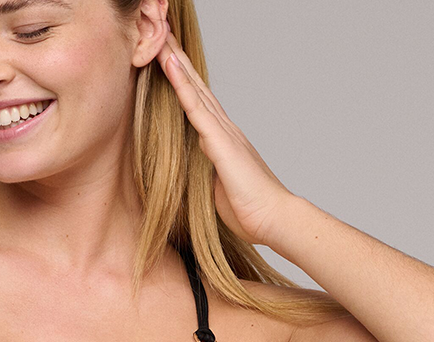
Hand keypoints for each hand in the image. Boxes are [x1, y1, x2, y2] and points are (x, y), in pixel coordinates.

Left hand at [157, 29, 294, 246]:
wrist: (272, 219)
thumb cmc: (248, 210)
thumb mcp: (217, 189)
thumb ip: (204, 172)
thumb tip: (193, 167)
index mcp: (222, 141)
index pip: (197, 104)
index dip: (182, 80)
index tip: (166, 59)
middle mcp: (223, 129)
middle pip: (195, 87)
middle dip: (177, 60)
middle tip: (161, 31)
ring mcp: (223, 132)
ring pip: (193, 88)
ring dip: (176, 61)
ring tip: (160, 36)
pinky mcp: (221, 142)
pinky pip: (196, 107)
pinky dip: (182, 84)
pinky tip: (170, 64)